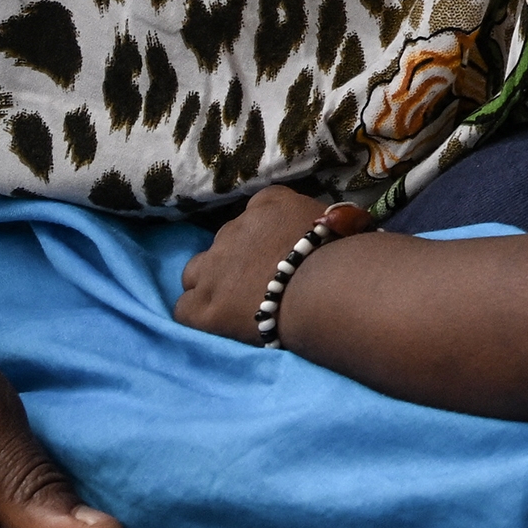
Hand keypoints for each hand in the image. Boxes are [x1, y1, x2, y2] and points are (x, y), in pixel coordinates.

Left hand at [172, 184, 328, 344]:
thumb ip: (321, 218)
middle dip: (237, 258)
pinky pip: (184, 308)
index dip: (265, 232)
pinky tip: (218, 322)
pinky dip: (199, 314)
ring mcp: (214, 268)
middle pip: (225, 241)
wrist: (326, 288)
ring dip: (210, 282)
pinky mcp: (203, 306)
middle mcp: (234, 229)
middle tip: (261, 279)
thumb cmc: (343, 252)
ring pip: (195, 271)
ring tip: (233, 302)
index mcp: (268, 205)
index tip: (278, 248)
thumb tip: (330, 222)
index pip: (256, 209)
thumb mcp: (338, 220)